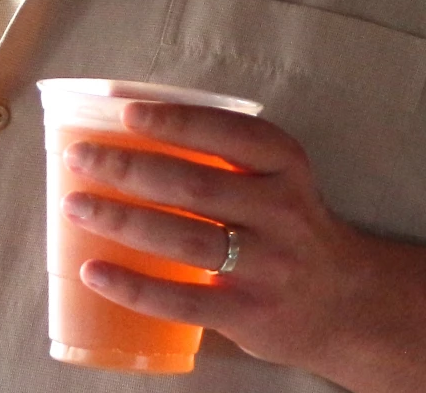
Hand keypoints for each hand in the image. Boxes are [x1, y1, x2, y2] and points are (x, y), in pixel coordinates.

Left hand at [63, 101, 425, 392]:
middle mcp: (281, 210)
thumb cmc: (293, 230)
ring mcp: (266, 264)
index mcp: (286, 167)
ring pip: (184, 237)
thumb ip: (227, 161)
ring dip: (122, 219)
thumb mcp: (280, 181)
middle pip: (195, 184)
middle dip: (130, 167)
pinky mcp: (248, 312)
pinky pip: (181, 298)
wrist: (348, 301)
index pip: (230, 132)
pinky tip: (94, 271)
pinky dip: (132, 285)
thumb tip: (132, 138)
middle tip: (82, 158)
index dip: (177, 120)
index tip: (127, 112)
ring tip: (77, 206)